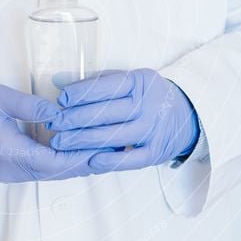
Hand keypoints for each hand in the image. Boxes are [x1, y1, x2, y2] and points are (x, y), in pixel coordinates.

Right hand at [0, 83, 100, 182]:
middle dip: (86, 162)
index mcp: (8, 154)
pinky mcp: (9, 169)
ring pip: (52, 173)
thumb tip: (60, 112)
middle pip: (58, 172)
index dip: (82, 156)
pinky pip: (42, 169)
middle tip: (115, 150)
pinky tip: (80, 151)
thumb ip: (31, 105)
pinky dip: (63, 162)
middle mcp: (11, 170)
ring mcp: (10, 173)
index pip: (55, 162)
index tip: (105, 146)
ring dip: (77, 163)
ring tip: (105, 151)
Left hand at [48, 69, 198, 171]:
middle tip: (54, 124)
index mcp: (140, 81)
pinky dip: (111, 160)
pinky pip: (131, 159)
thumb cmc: (146, 96)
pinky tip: (90, 160)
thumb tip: (58, 80)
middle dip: (75, 119)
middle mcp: (149, 104)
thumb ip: (94, 82)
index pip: (106, 86)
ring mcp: (153, 129)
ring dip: (84, 140)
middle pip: (107, 112)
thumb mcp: (127, 81)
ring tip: (60, 142)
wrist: (187, 114)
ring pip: (114, 135)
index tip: (61, 100)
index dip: (81, 93)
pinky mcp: (156, 151)